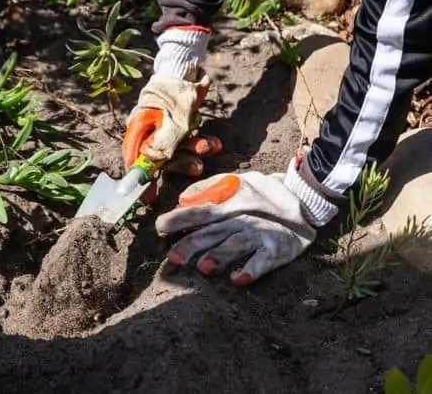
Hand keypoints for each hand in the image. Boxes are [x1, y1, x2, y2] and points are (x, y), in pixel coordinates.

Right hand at [122, 70, 220, 204]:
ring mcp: (163, 129)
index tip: (148, 197)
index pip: (134, 162)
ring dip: (194, 152)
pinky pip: (187, 140)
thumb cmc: (174, 93)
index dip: (140, 181)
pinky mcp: (178, 125)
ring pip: (177, 150)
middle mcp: (148, 132)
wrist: (186, 66)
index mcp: (138, 131)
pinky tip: (213, 143)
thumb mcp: (171, 122)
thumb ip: (162, 146)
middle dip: (180, 164)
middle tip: (197, 168)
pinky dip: (200, 142)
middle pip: (158, 159)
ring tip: (210, 147)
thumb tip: (151, 169)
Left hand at [156, 156, 338, 285]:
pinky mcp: (277, 249)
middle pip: (212, 233)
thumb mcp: (237, 182)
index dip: (178, 219)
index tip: (159, 228)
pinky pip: (263, 261)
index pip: (199, 211)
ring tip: (204, 268)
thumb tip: (183, 198)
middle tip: (174, 258)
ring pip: (235, 246)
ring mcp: (259, 235)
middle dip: (192, 244)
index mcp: (228, 205)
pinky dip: (252, 271)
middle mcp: (240, 220)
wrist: (305, 200)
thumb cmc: (262, 194)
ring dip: (220, 256)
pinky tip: (238, 280)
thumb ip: (209, 188)